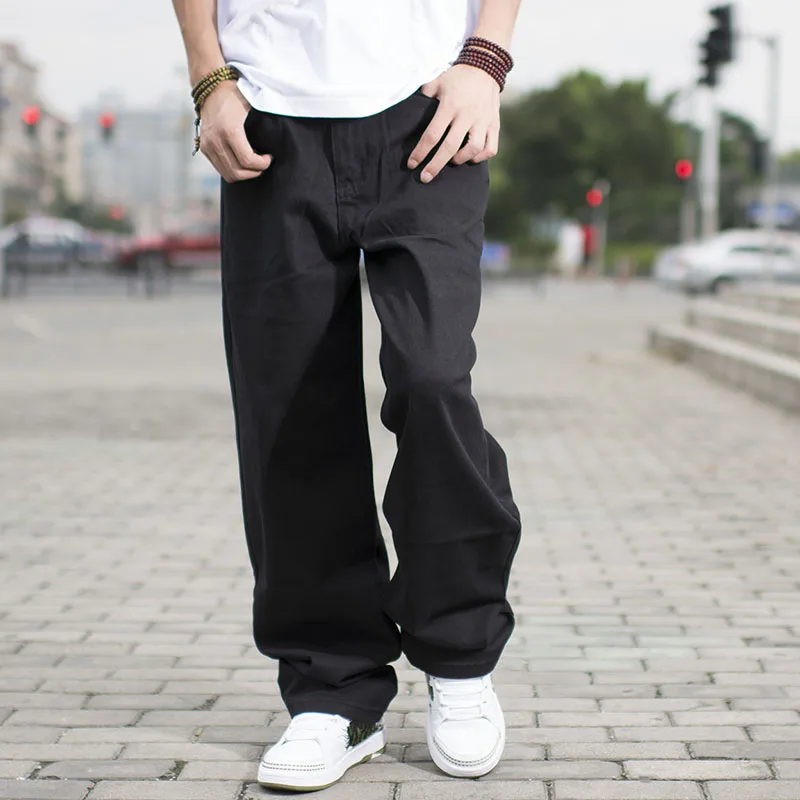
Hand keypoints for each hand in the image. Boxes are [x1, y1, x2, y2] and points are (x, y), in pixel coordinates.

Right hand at [199, 82, 272, 181]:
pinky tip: (241, 159)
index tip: (269, 157)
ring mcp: (208, 145)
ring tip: (253, 163)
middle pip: (237, 172)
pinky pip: (221, 169)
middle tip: (263, 163)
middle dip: (254, 172)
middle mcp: (216, 140)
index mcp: (229, 130)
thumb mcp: (251, 107)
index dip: (262, 164)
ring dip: (244, 174)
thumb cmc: (235, 96)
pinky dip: (234, 170)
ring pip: (228, 175)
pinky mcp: (204, 148)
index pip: (247, 161)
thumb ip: (261, 127)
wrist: (212, 88)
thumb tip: (277, 145)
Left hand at [408, 64, 500, 182]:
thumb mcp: (437, 80)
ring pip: (473, 149)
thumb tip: (411, 110)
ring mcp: (483, 120)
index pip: (432, 135)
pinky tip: (471, 157)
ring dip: (460, 159)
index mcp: (450, 105)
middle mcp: (467, 115)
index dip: (420, 152)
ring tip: (452, 160)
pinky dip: (481, 157)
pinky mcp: (495, 124)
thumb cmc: (457, 77)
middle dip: (435, 166)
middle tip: (425, 178)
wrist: (486, 66)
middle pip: (450, 147)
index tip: (412, 164)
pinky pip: (491, 148)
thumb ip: (425, 95)